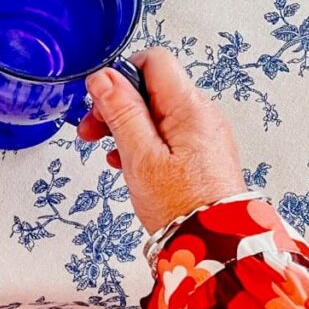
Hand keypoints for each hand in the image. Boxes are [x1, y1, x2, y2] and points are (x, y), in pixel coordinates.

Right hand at [78, 48, 246, 234]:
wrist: (214, 246)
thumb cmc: (181, 206)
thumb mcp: (140, 156)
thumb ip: (121, 112)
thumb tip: (104, 77)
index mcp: (190, 108)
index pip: (153, 61)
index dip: (120, 75)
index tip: (100, 101)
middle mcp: (202, 115)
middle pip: (151, 88)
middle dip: (117, 105)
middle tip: (93, 131)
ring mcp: (204, 134)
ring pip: (156, 112)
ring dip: (127, 127)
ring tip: (111, 154)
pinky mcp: (201, 153)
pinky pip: (167, 134)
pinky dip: (143, 142)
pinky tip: (130, 164)